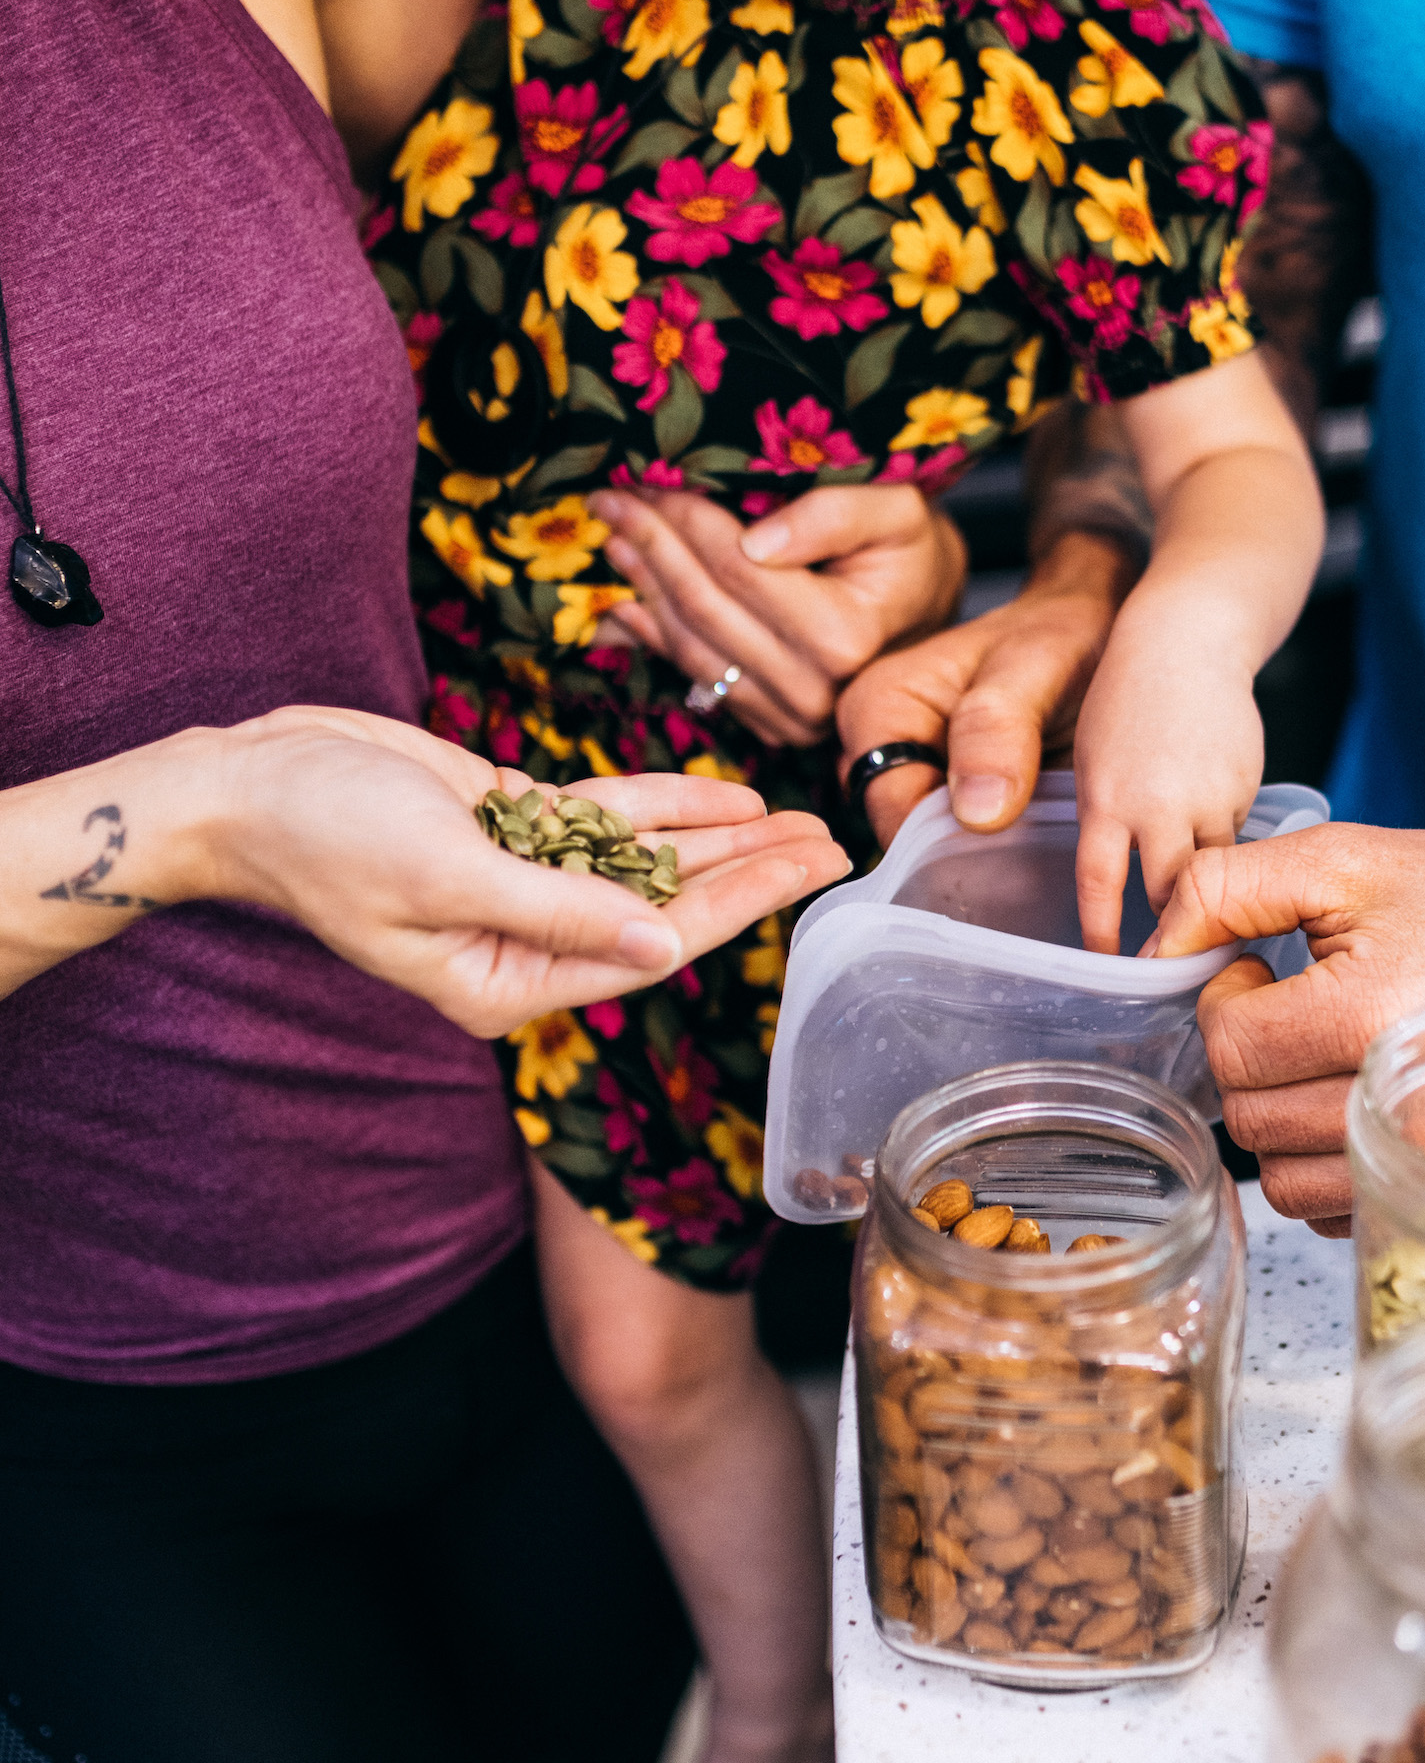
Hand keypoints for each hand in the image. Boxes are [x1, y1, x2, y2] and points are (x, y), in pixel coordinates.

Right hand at [202, 706, 848, 1037]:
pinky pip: (605, 821)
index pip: (652, 945)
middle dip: (753, 876)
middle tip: (838, 843)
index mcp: (507, 982)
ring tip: (804, 818)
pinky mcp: (507, 826)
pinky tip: (729, 795)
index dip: (742, 907)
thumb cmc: (325, 835)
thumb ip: (557, 908)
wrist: (248, 780)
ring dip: (722, 839)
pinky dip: (663, 805)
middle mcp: (524, 941)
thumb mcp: (448, 871)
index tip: (812, 874)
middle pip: (664, 906)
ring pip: (645, 862)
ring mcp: (520, 881)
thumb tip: (660, 939)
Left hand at [591, 485, 966, 746]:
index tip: (646, 479)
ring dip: (644, 587)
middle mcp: (816, 692)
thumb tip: (755, 541)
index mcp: (845, 638)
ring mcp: (792, 720)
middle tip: (611, 500)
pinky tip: (624, 602)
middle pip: (706, 608)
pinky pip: (698, 677)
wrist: (928, 608)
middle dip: (653, 547)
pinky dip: (654, 637)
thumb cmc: (910, 549)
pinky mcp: (772, 728)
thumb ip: (832, 516)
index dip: (686, 521)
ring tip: (615, 536)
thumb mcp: (895, 509)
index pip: (739, 569)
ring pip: (692, 646)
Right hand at [837, 532, 1133, 842]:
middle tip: (1033, 866)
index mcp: (876, 709)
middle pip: (905, 841)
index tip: (1008, 853)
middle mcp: (880, 751)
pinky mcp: (949, 803)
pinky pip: (964, 852)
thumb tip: (975, 813)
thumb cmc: (1058, 635)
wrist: (1091, 629)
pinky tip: (1040, 856)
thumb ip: (999, 727)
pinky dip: (1000, 861)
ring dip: (986, 866)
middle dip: (964, 860)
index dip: (944, 843)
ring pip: (935, 854)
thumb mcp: (1035, 666)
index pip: (890, 812)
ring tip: (1042, 857)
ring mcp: (913, 781)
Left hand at [1069, 598, 1263, 952]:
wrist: (1185, 644)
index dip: (1105, 931)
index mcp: (1107, 800)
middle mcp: (1158, 806)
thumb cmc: (1125, 700)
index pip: (1102, 884)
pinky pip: (1235, 838)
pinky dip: (1223, 841)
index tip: (1107, 964)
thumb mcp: (1093, 760)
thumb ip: (1105, 819)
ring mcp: (1208, 799)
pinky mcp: (1245, 790)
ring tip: (1200, 886)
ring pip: (1212, 871)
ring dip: (1205, 883)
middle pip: (1169, 892)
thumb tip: (1122, 881)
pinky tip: (1214, 819)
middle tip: (1169, 945)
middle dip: (1170, 919)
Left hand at [1151, 821, 1424, 1230]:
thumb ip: (1229, 887)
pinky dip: (1327, 1166)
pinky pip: (1339, 1212)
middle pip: (1248, 1122)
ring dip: (1280, 1122)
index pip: (1229, 1048)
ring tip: (1326, 1056)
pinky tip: (1359, 1099)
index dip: (1226, 1000)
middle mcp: (1406, 1107)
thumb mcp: (1350, 859)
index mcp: (1370, 1017)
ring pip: (1284, 1184)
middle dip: (1250, 1061)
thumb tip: (1154, 944)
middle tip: (1295, 1007)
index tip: (1262, 970)